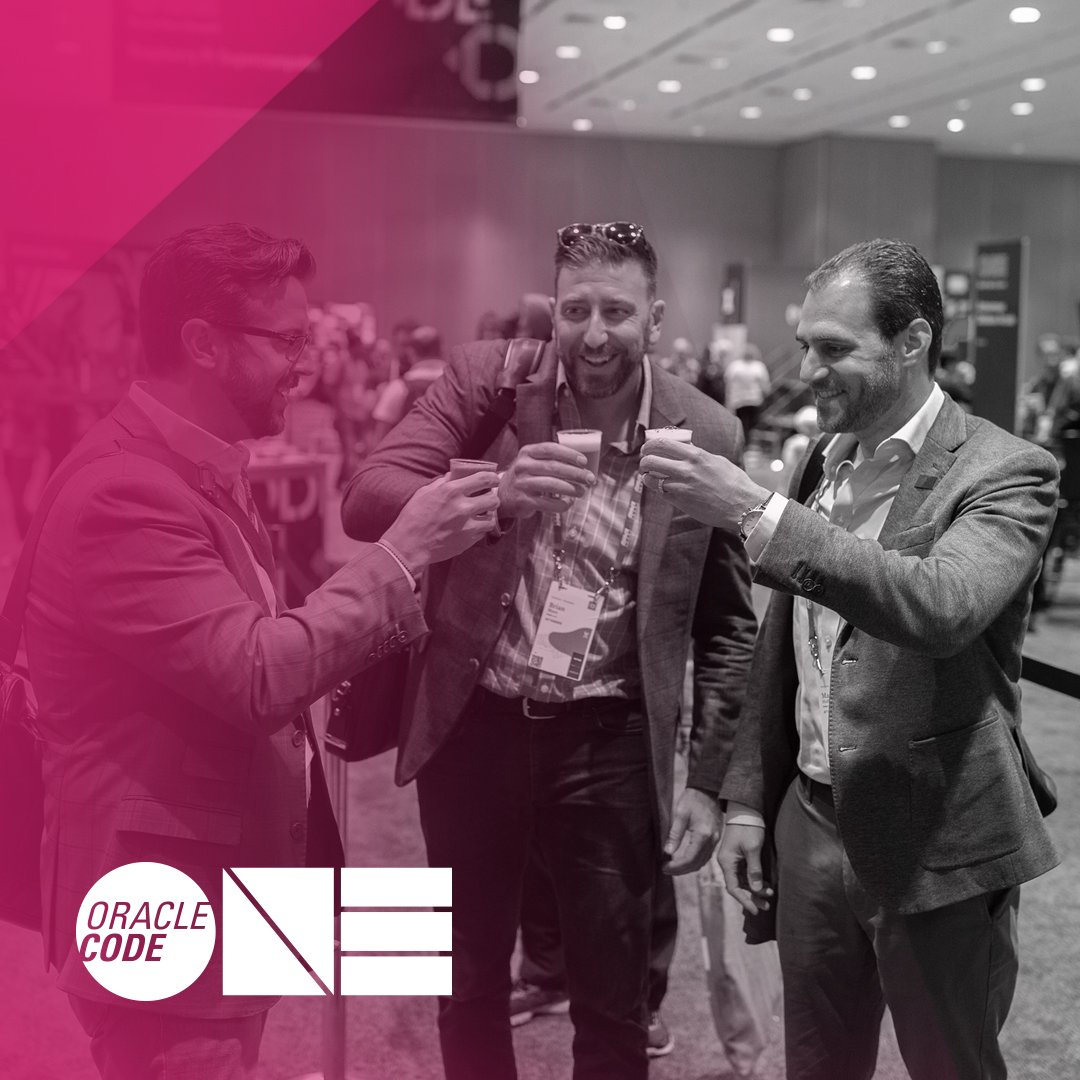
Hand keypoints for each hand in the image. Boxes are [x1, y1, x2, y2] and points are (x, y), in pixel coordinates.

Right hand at [380, 471, 499, 569]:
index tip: (493, 480)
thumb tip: (453, 475)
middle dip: (492, 498)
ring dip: (487, 516)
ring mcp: (467, 525)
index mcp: (451, 491)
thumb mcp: (424, 493)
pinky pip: (482, 532)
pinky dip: (479, 529)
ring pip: (491, 518)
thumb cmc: (413, 518)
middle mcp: (463, 506)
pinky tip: (470, 527)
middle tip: (487, 500)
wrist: (409, 546)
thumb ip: (442, 483)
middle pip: (493, 499)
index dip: (492, 478)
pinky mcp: (468, 540)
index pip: (483, 479)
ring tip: (480, 516)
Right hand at [497, 442, 594, 518]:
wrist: (503, 495)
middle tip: (589, 479)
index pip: (550, 449)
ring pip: (551, 485)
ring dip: (571, 489)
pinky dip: (561, 504)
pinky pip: (547, 503)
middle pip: (554, 467)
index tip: (584, 461)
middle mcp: (523, 466)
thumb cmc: (525, 476)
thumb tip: (581, 464)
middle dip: (576, 473)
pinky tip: (568, 503)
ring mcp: (522, 484)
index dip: (569, 454)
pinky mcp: (523, 501)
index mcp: (527, 452)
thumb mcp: (532, 462)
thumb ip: (551, 459)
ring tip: (582, 491)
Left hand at [639, 438, 769, 530]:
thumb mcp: (716, 460)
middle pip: (651, 460)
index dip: (649, 445)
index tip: (647, 448)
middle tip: (645, 463)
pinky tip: (663, 489)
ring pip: (652, 479)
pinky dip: (659, 490)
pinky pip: (661, 493)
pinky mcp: (681, 502)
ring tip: (651, 477)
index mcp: (695, 455)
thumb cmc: (734, 482)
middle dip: (644, 461)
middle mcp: (686, 469)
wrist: (742, 506)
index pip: (662, 444)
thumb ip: (697, 454)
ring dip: (648, 477)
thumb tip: (683, 447)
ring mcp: (682, 487)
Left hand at [662, 788, 721, 874]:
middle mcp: (712, 840)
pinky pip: (706, 855)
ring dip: (688, 867)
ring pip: (702, 861)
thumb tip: (667, 851)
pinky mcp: (715, 838)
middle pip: (697, 863)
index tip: (665, 867)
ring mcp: (716, 840)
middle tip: (666, 869)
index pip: (690, 858)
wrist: (707, 790)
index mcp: (703, 834)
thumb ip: (675, 834)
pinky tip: (685, 859)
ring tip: (673, 866)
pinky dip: (695, 861)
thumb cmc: (693, 799)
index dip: (677, 866)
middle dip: (681, 870)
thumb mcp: (680, 814)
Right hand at [716, 822, 772, 914]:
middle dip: (752, 897)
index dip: (745, 900)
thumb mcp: (753, 849)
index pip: (733, 888)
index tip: (755, 910)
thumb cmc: (748, 828)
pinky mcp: (739, 856)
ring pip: (743, 881)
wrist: (746, 810)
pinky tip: (766, 885)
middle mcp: (727, 863)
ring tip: (770, 895)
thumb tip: (756, 890)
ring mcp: (733, 860)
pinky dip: (755, 881)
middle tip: (766, 906)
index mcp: (726, 862)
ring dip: (755, 889)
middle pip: (738, 886)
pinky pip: (745, 874)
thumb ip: (754, 870)